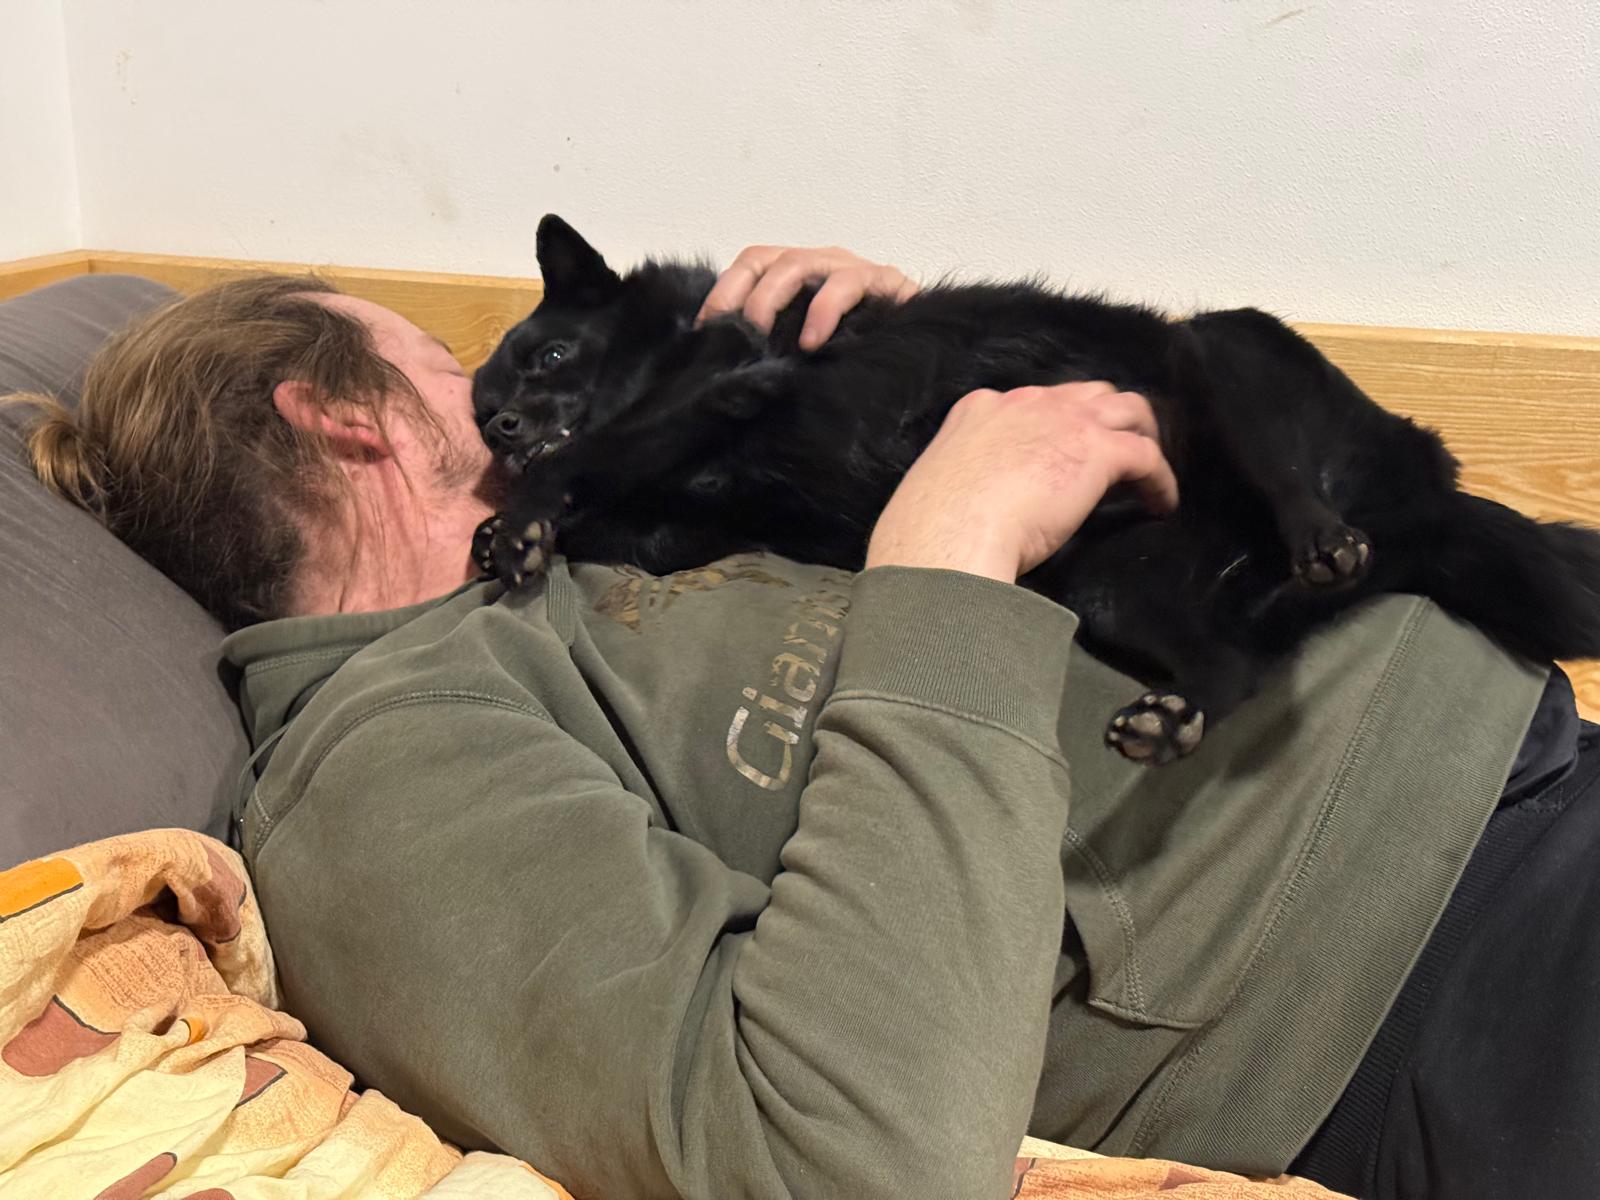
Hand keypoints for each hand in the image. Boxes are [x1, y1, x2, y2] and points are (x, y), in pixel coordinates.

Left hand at [696, 244, 918, 350]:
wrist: (923, 351)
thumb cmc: (861, 351)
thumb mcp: (806, 346)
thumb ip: (778, 343)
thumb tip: (728, 364)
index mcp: (798, 274)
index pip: (750, 265)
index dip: (723, 293)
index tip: (705, 331)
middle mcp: (821, 263)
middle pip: (767, 260)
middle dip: (742, 298)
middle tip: (733, 338)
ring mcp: (851, 268)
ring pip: (799, 264)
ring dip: (772, 301)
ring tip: (764, 340)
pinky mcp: (884, 281)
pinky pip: (846, 284)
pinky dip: (822, 312)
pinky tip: (812, 342)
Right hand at [865, 382, 1177, 583]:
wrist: (946, 536)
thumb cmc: (932, 528)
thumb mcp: (943, 486)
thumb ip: (968, 481)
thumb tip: (976, 509)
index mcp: (980, 410)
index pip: (1032, 404)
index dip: (1056, 425)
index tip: (1062, 452)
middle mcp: (1025, 402)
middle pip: (1086, 394)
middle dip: (1104, 418)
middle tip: (1115, 453)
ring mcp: (1064, 421)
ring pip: (1126, 409)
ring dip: (1142, 435)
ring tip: (1149, 470)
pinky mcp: (1096, 451)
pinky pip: (1146, 455)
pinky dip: (1160, 479)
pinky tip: (1162, 504)